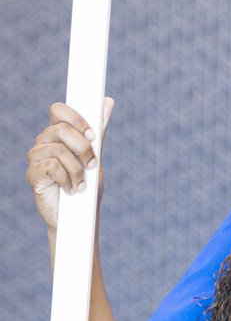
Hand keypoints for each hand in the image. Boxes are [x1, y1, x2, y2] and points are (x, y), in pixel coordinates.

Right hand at [27, 98, 113, 229]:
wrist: (78, 217)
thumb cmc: (87, 186)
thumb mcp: (96, 157)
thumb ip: (99, 133)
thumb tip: (108, 102)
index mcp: (58, 134)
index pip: (59, 110)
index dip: (76, 118)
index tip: (93, 135)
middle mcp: (44, 142)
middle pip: (61, 129)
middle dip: (83, 148)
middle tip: (92, 164)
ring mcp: (36, 158)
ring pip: (60, 150)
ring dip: (77, 170)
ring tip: (81, 184)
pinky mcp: (33, 174)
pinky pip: (53, 167)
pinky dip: (68, 180)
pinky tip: (71, 190)